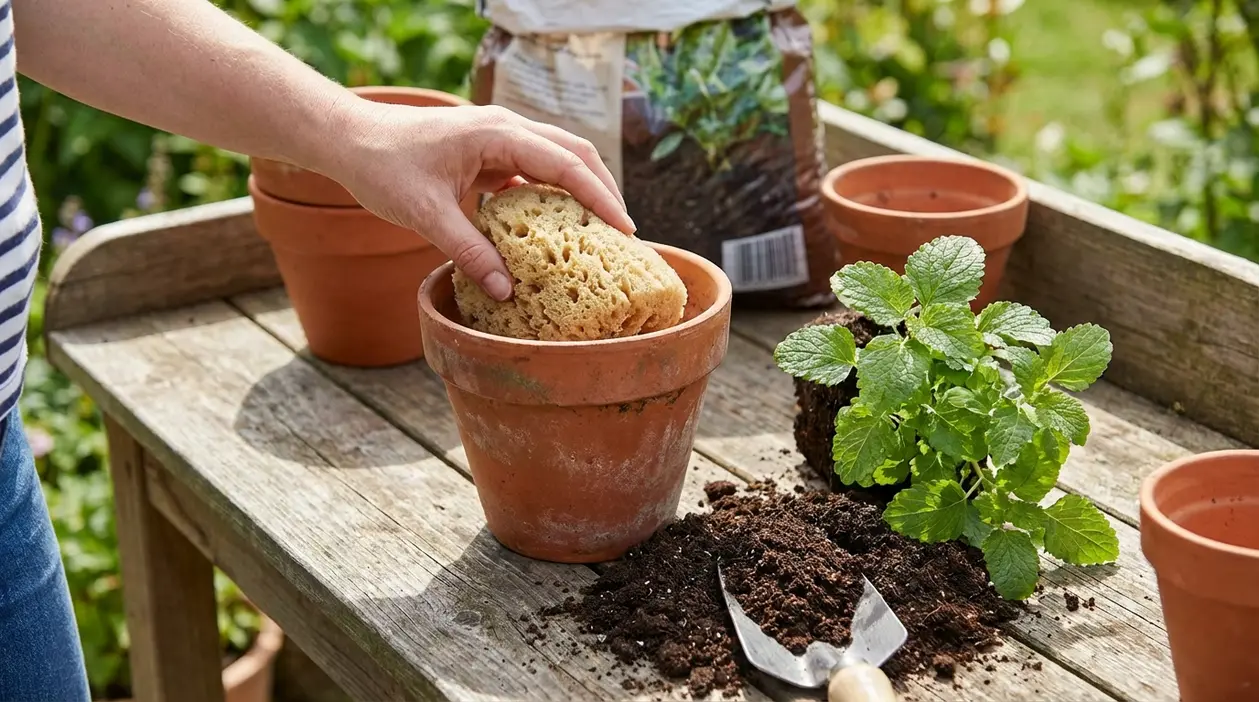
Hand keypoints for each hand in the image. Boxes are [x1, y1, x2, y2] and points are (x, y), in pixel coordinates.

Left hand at [315, 96, 634, 300]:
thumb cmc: (383, 168)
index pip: (566, 165)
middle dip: (603, 191)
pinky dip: (553, 195)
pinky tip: (556, 227)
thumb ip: (470, 252)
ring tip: (600, 233)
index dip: (600, 198)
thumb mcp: (426, 216)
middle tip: (624, 236)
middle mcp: (505, 128)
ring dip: (582, 191)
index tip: (625, 230)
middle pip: (575, 154)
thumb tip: (508, 291)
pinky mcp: (489, 151)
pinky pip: (533, 170)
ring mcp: (499, 137)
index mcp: (497, 134)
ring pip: (558, 158)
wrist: (350, 139)